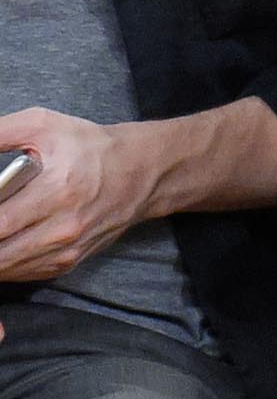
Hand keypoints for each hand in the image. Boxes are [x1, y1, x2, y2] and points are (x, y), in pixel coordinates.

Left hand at [0, 109, 155, 291]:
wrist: (140, 172)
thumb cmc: (90, 147)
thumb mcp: (42, 124)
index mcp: (57, 191)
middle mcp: (63, 228)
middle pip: (1, 254)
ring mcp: (67, 250)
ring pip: (9, 269)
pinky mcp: (70, 261)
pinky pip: (25, 273)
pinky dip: (5, 265)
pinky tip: (0, 248)